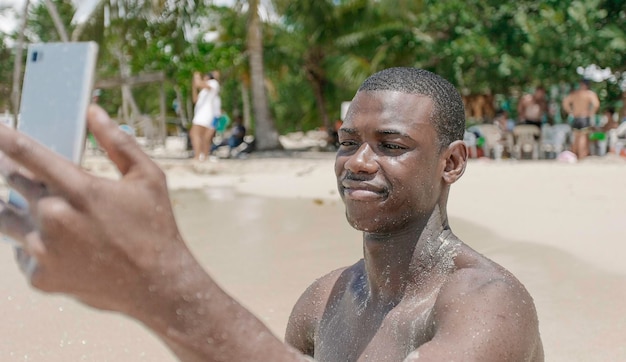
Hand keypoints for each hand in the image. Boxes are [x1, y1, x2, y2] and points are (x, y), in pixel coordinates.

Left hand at [0, 105, 188, 313]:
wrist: (156, 285)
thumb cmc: (156, 228)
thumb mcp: (148, 179)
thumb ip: (119, 143)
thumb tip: (94, 112)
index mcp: (80, 189)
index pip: (27, 153)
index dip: (3, 137)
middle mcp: (54, 218)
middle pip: (13, 182)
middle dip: (17, 175)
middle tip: (36, 179)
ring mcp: (43, 250)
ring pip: (7, 218)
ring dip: (17, 209)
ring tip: (44, 211)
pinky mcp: (40, 276)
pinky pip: (23, 253)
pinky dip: (35, 246)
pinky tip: (63, 247)